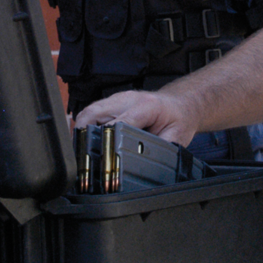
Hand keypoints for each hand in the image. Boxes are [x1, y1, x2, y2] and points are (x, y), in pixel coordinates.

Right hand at [74, 89, 198, 146]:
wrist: (180, 104)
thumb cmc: (178, 120)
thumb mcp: (175, 138)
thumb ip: (159, 149)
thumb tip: (142, 164)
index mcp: (147, 107)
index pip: (118, 123)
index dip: (107, 140)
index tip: (99, 157)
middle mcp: (129, 99)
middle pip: (95, 113)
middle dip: (85, 134)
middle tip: (83, 156)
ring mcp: (119, 98)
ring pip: (89, 111)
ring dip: (83, 130)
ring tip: (83, 151)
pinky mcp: (113, 101)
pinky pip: (92, 112)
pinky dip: (86, 126)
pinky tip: (88, 140)